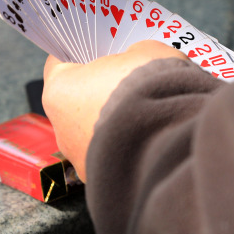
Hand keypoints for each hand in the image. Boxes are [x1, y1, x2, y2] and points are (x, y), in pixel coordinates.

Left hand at [42, 41, 186, 179]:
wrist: (175, 140)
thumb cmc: (153, 89)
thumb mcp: (148, 53)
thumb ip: (134, 55)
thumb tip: (138, 63)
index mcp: (60, 91)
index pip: (58, 65)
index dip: (79, 54)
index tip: (95, 50)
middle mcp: (63, 130)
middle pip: (77, 103)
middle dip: (100, 92)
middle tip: (129, 81)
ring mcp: (82, 162)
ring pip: (96, 135)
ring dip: (117, 124)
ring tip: (150, 113)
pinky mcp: (106, 183)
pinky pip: (116, 158)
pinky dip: (131, 149)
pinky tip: (155, 138)